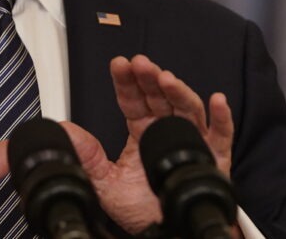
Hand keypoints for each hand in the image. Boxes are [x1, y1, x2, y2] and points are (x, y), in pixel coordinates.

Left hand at [61, 54, 234, 233]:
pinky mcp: (215, 158)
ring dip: (179, 91)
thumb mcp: (106, 184)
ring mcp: (194, 140)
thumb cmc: (142, 209)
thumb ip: (87, 157)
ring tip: (166, 79)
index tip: (119, 64)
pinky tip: (217, 101)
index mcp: (142, 131)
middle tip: (140, 64)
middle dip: (150, 78)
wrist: (166, 233)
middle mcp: (168, 130)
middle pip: (161, 97)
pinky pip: (222, 135)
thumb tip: (64, 132)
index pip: (133, 100)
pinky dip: (221, 118)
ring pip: (188, 109)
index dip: (127, 82)